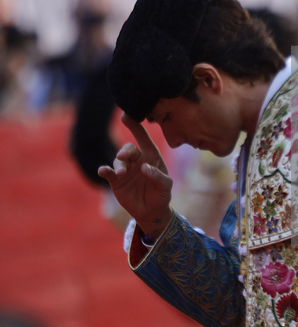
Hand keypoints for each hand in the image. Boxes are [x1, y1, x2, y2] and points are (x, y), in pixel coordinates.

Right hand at [98, 113, 172, 237]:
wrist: (151, 211)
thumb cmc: (162, 194)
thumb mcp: (166, 186)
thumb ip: (158, 176)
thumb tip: (144, 168)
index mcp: (151, 157)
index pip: (144, 139)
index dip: (136, 127)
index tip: (126, 116)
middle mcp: (137, 160)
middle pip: (128, 149)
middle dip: (125, 151)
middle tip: (123, 158)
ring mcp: (126, 169)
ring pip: (118, 161)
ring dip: (119, 165)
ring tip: (122, 173)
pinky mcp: (116, 180)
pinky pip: (108, 172)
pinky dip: (104, 170)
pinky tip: (103, 171)